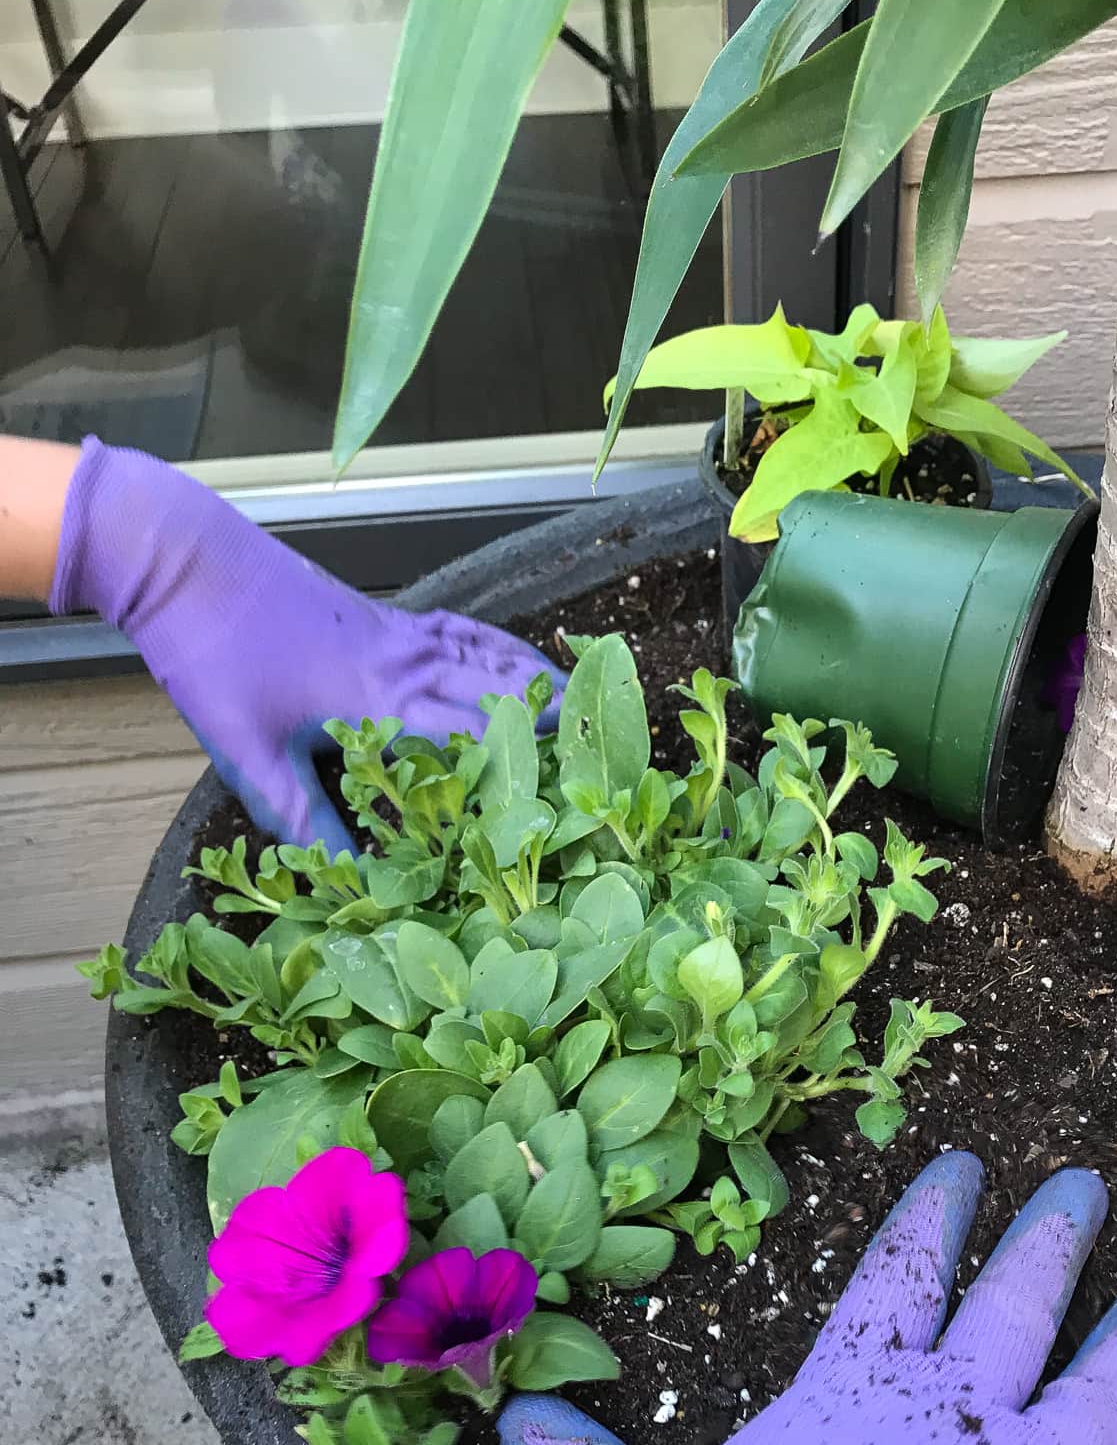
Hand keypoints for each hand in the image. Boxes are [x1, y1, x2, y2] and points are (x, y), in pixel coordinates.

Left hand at [50, 438, 561, 850]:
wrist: (186, 562)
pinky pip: (466, 634)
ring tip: (588, 716)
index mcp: (382, 704)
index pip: (475, 744)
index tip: (570, 802)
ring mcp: (402, 636)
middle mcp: (408, 666)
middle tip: (602, 766)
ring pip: (493, 663)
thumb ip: (305, 821)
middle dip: (552, 734)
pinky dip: (503, 650)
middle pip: (501, 701)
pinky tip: (521, 661)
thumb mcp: (251, 755)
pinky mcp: (389, 619)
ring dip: (541, 689)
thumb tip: (354, 882)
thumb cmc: (214, 657)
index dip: (526, 775)